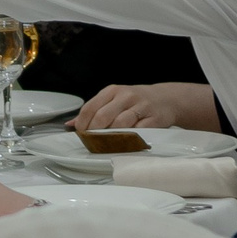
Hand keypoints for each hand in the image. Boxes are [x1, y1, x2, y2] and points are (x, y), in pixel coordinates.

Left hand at [74, 82, 221, 132]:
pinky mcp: (155, 118)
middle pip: (103, 117)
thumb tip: (70, 125)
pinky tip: (125, 144)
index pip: (90, 108)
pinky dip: (130, 140)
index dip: (82, 124)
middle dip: (94, 133)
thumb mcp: (113, 100)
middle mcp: (126, 96)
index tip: (81, 135)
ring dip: (111, 138)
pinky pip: (139, 132)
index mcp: (112, 91)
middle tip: (92, 143)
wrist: (166, 99)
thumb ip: (93, 111)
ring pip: (120, 125)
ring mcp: (141, 106)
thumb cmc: (135, 102)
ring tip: (106, 146)